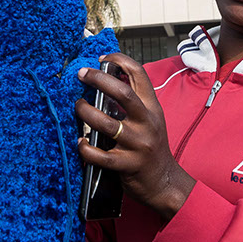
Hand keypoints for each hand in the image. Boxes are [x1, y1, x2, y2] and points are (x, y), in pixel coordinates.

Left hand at [77, 53, 195, 220]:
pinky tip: (80, 142)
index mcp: (153, 108)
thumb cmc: (152, 147)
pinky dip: (86, 148)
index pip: (140, 74)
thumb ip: (135, 101)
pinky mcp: (127, 165)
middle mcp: (147, 123)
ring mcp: (137, 144)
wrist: (164, 182)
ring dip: (86, 113)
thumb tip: (108, 78)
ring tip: (77, 106)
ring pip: (107, 124)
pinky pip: (101, 155)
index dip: (120, 61)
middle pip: (123, 93)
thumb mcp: (151, 119)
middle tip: (82, 75)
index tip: (102, 59)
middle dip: (99, 80)